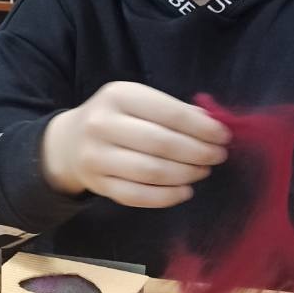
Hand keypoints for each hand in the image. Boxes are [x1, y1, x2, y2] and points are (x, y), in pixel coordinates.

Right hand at [41, 82, 229, 207]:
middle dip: (198, 152)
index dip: (201, 128)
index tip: (224, 136)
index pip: (168, 113)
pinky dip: (166, 196)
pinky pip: (138, 196)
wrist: (69, 143)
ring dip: (186, 174)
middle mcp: (102, 124)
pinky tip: (185, 191)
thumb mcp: (138, 101)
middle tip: (217, 156)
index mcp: (118, 95)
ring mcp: (97, 156)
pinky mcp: (98, 184)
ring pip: (151, 171)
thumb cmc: (116, 118)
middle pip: (161, 144)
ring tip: (203, 171)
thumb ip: (172, 110)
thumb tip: (211, 124)